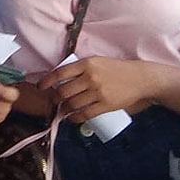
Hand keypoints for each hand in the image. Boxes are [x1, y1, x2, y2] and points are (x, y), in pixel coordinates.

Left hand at [38, 56, 155, 121]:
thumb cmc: (116, 69)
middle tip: (53, 101)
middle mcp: (90, 77)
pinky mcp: (106, 105)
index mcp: (86, 64)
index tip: (40, 87)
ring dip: (64, 109)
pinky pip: (85, 114)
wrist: (140, 78)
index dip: (47, 81)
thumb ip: (80, 69)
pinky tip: (71, 118)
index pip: (60, 73)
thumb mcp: (97, 62)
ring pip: (73, 104)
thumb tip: (60, 78)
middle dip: (55, 98)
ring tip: (62, 110)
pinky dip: (75, 117)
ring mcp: (98, 92)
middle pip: (64, 91)